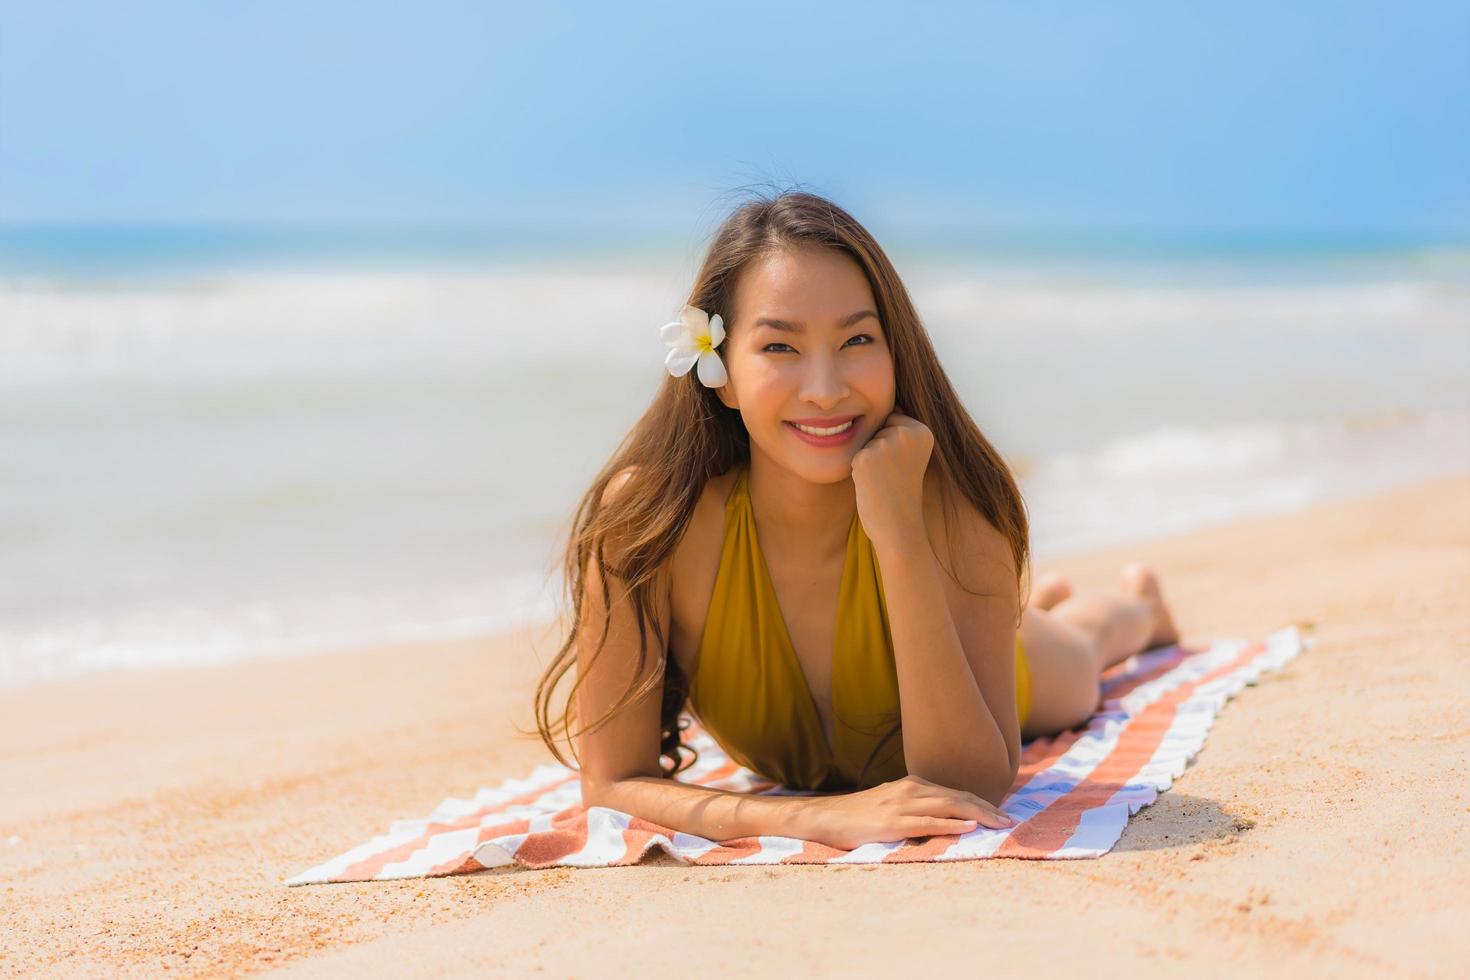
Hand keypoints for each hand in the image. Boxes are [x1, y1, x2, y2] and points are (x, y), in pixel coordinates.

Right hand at [802, 775, 1016, 850]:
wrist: (822, 818)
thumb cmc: (857, 816)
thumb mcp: (890, 806)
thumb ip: (915, 810)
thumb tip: (941, 823)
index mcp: (912, 786)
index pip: (954, 793)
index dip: (981, 803)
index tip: (1002, 815)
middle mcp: (910, 790)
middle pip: (958, 797)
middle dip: (988, 808)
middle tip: (1011, 821)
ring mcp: (900, 805)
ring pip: (948, 805)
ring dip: (979, 814)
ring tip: (1000, 824)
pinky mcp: (890, 823)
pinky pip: (926, 822)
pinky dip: (950, 823)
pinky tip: (969, 826)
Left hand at [850, 411, 933, 551]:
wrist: (899, 526)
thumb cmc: (902, 492)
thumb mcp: (910, 455)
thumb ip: (900, 432)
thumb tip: (875, 408)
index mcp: (923, 431)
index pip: (894, 418)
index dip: (892, 444)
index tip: (903, 467)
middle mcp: (907, 432)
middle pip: (878, 426)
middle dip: (879, 449)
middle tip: (892, 475)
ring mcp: (886, 443)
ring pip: (866, 441)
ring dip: (869, 459)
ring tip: (883, 480)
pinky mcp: (866, 456)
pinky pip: (855, 455)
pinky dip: (859, 470)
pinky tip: (872, 484)